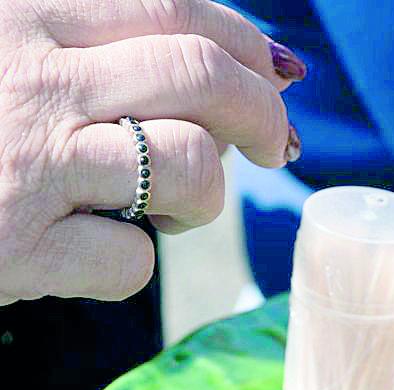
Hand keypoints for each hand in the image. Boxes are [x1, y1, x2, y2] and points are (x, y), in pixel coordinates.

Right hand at [0, 0, 305, 303]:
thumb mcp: (8, 48)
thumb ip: (89, 37)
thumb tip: (239, 56)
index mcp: (21, 11)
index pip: (172, 6)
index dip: (243, 42)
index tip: (272, 73)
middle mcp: (28, 77)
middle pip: (201, 76)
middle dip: (262, 113)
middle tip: (273, 145)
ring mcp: (24, 163)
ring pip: (188, 167)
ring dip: (204, 196)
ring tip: (173, 207)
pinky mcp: (16, 250)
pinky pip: (129, 262)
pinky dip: (128, 264)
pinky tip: (87, 251)